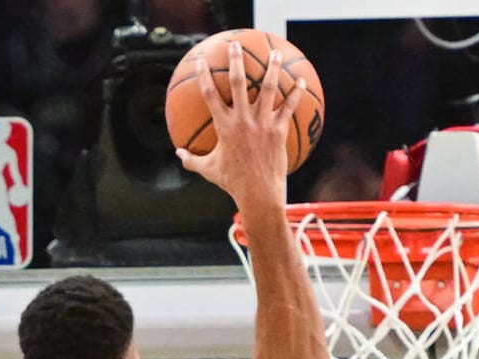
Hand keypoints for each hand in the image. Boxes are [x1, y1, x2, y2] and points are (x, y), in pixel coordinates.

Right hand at [174, 39, 295, 212]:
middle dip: (236, 61)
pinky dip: (295, 93)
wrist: (258, 194)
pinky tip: (299, 81)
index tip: (203, 61)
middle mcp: (242, 120)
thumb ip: (192, 160)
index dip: (205, 75)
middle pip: (237, 82)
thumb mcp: (209, 170)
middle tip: (236, 45)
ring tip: (274, 53)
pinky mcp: (278, 130)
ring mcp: (262, 123)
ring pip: (267, 89)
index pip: (209, 94)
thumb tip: (178, 154)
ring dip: (271, 68)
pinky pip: (288, 107)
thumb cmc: (232, 182)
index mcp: (223, 126)